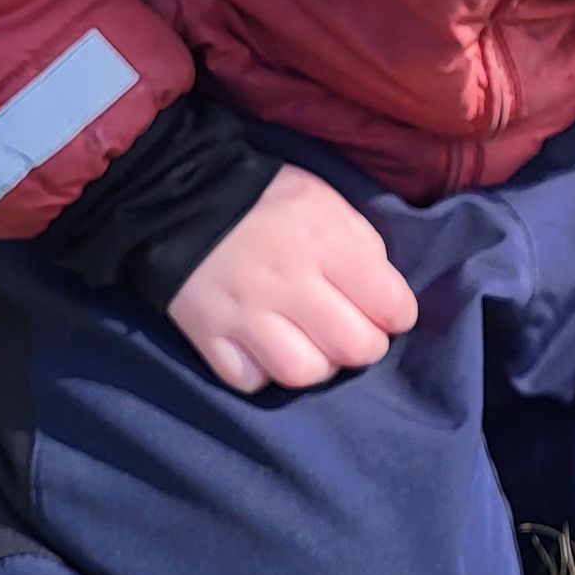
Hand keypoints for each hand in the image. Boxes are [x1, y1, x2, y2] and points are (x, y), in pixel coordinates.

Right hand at [168, 164, 417, 391]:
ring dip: (317, 364)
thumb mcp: (328, 204)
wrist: (178, 194)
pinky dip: (263, 372)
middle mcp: (286, 281)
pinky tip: (265, 348)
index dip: (397, 314)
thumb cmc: (268, 201)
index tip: (384, 309)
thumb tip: (387, 301)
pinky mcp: (207, 333)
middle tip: (348, 329)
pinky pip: (251, 380)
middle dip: (364, 344)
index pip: (391, 306)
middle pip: (355, 348)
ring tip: (309, 343)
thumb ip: (365, 249)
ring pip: (304, 373)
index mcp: (324, 241)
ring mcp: (243, 312)